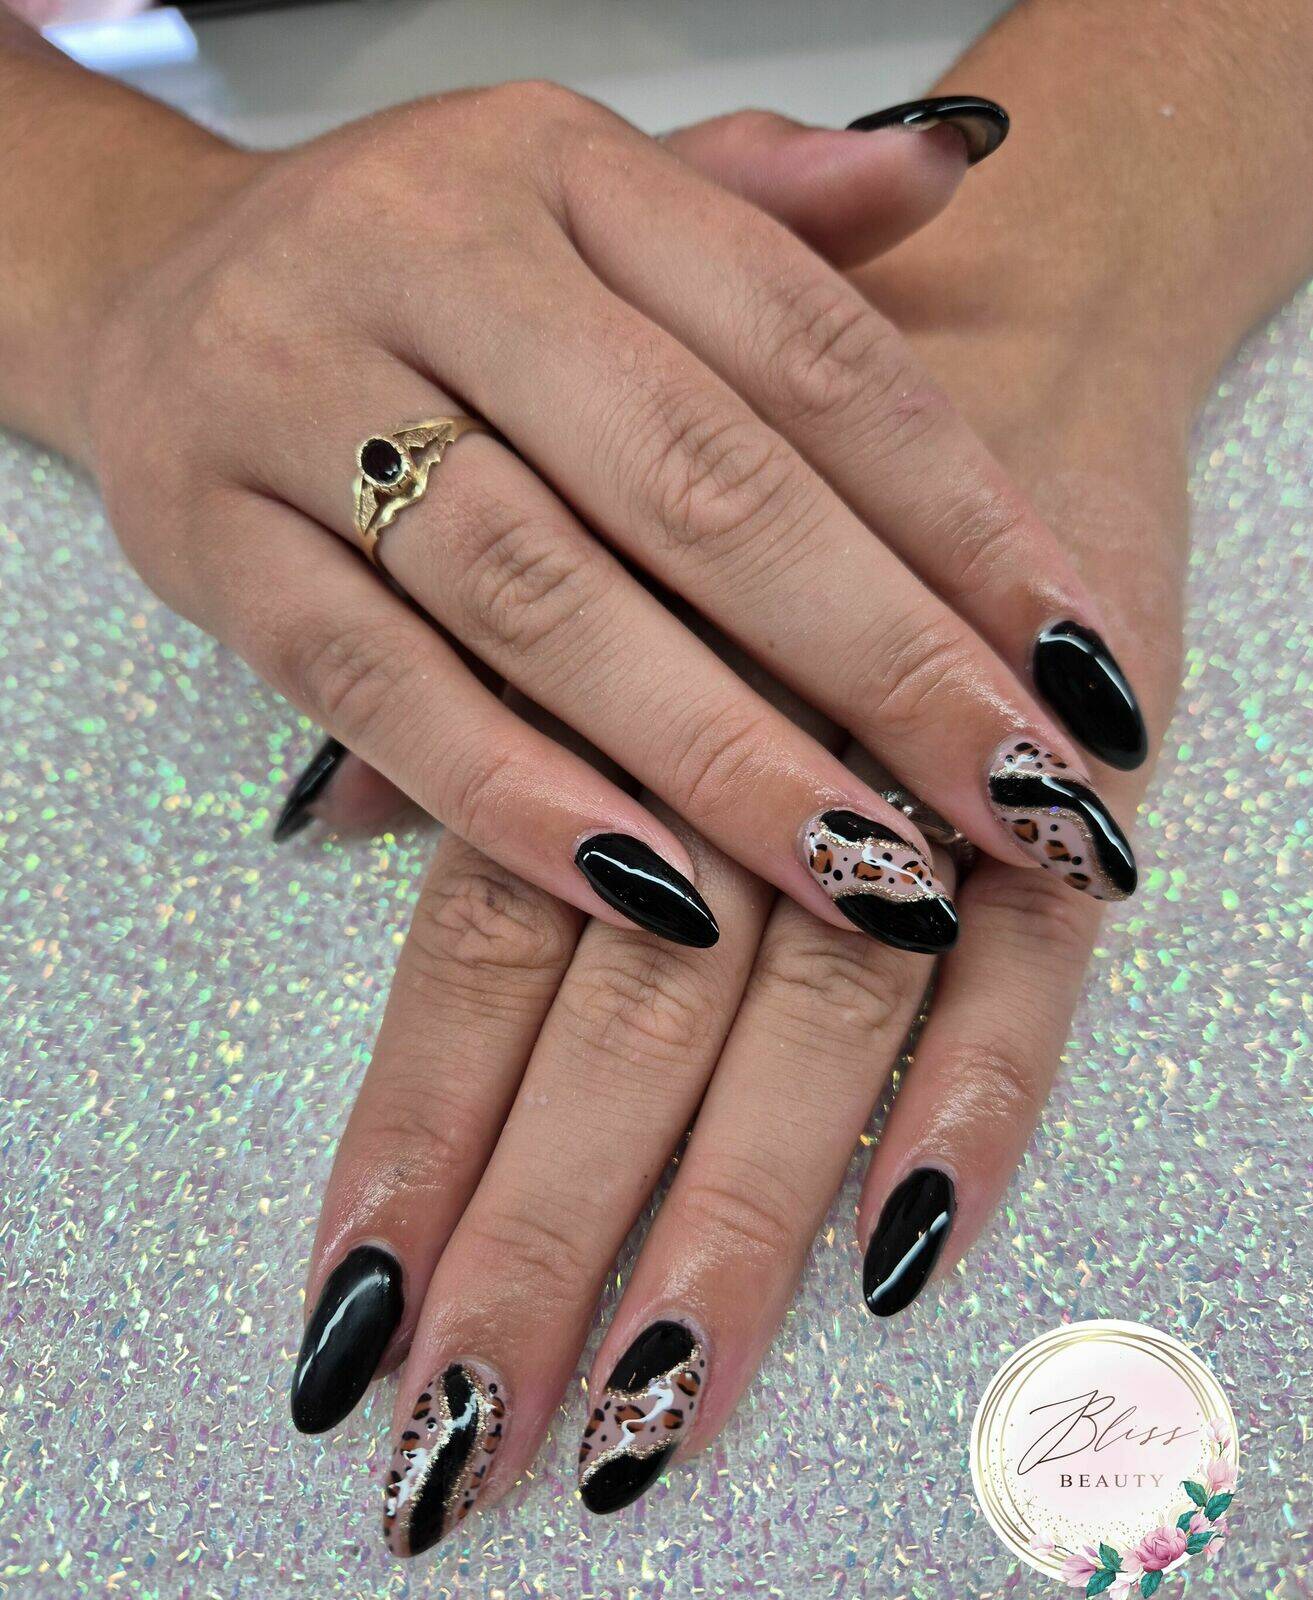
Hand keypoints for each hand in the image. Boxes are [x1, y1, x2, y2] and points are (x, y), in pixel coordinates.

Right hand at [86, 84, 1145, 961]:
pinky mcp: (215, 540)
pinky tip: (649, 891)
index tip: (1074, 665)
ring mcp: (300, 395)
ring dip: (716, 754)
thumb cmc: (423, 271)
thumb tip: (952, 172)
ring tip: (864, 876)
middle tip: (1011, 801)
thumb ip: (763, 217)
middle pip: (697, 482)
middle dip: (875, 660)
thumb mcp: (588, 204)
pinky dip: (513, 797)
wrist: (155, 288)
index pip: (804, 349)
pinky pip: (376, 688)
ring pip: (541, 598)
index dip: (960, 514)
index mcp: (563, 168)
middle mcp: (433, 257)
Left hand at [286, 115, 1188, 1554]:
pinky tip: (901, 1245)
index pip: (491, 947)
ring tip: (652, 1408)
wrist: (993, 292)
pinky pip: (1028, 966)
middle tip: (467, 1442)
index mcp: (608, 694)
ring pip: (803, 1024)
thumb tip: (330, 825)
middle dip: (544, 1234)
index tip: (356, 1307)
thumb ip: (473, 684)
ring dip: (731, 1223)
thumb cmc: (762, 440)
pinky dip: (972, 1100)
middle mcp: (744, 748)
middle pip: (625, 1023)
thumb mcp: (589, 534)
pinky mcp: (1066, 785)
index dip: (425, 1127)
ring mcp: (918, 773)